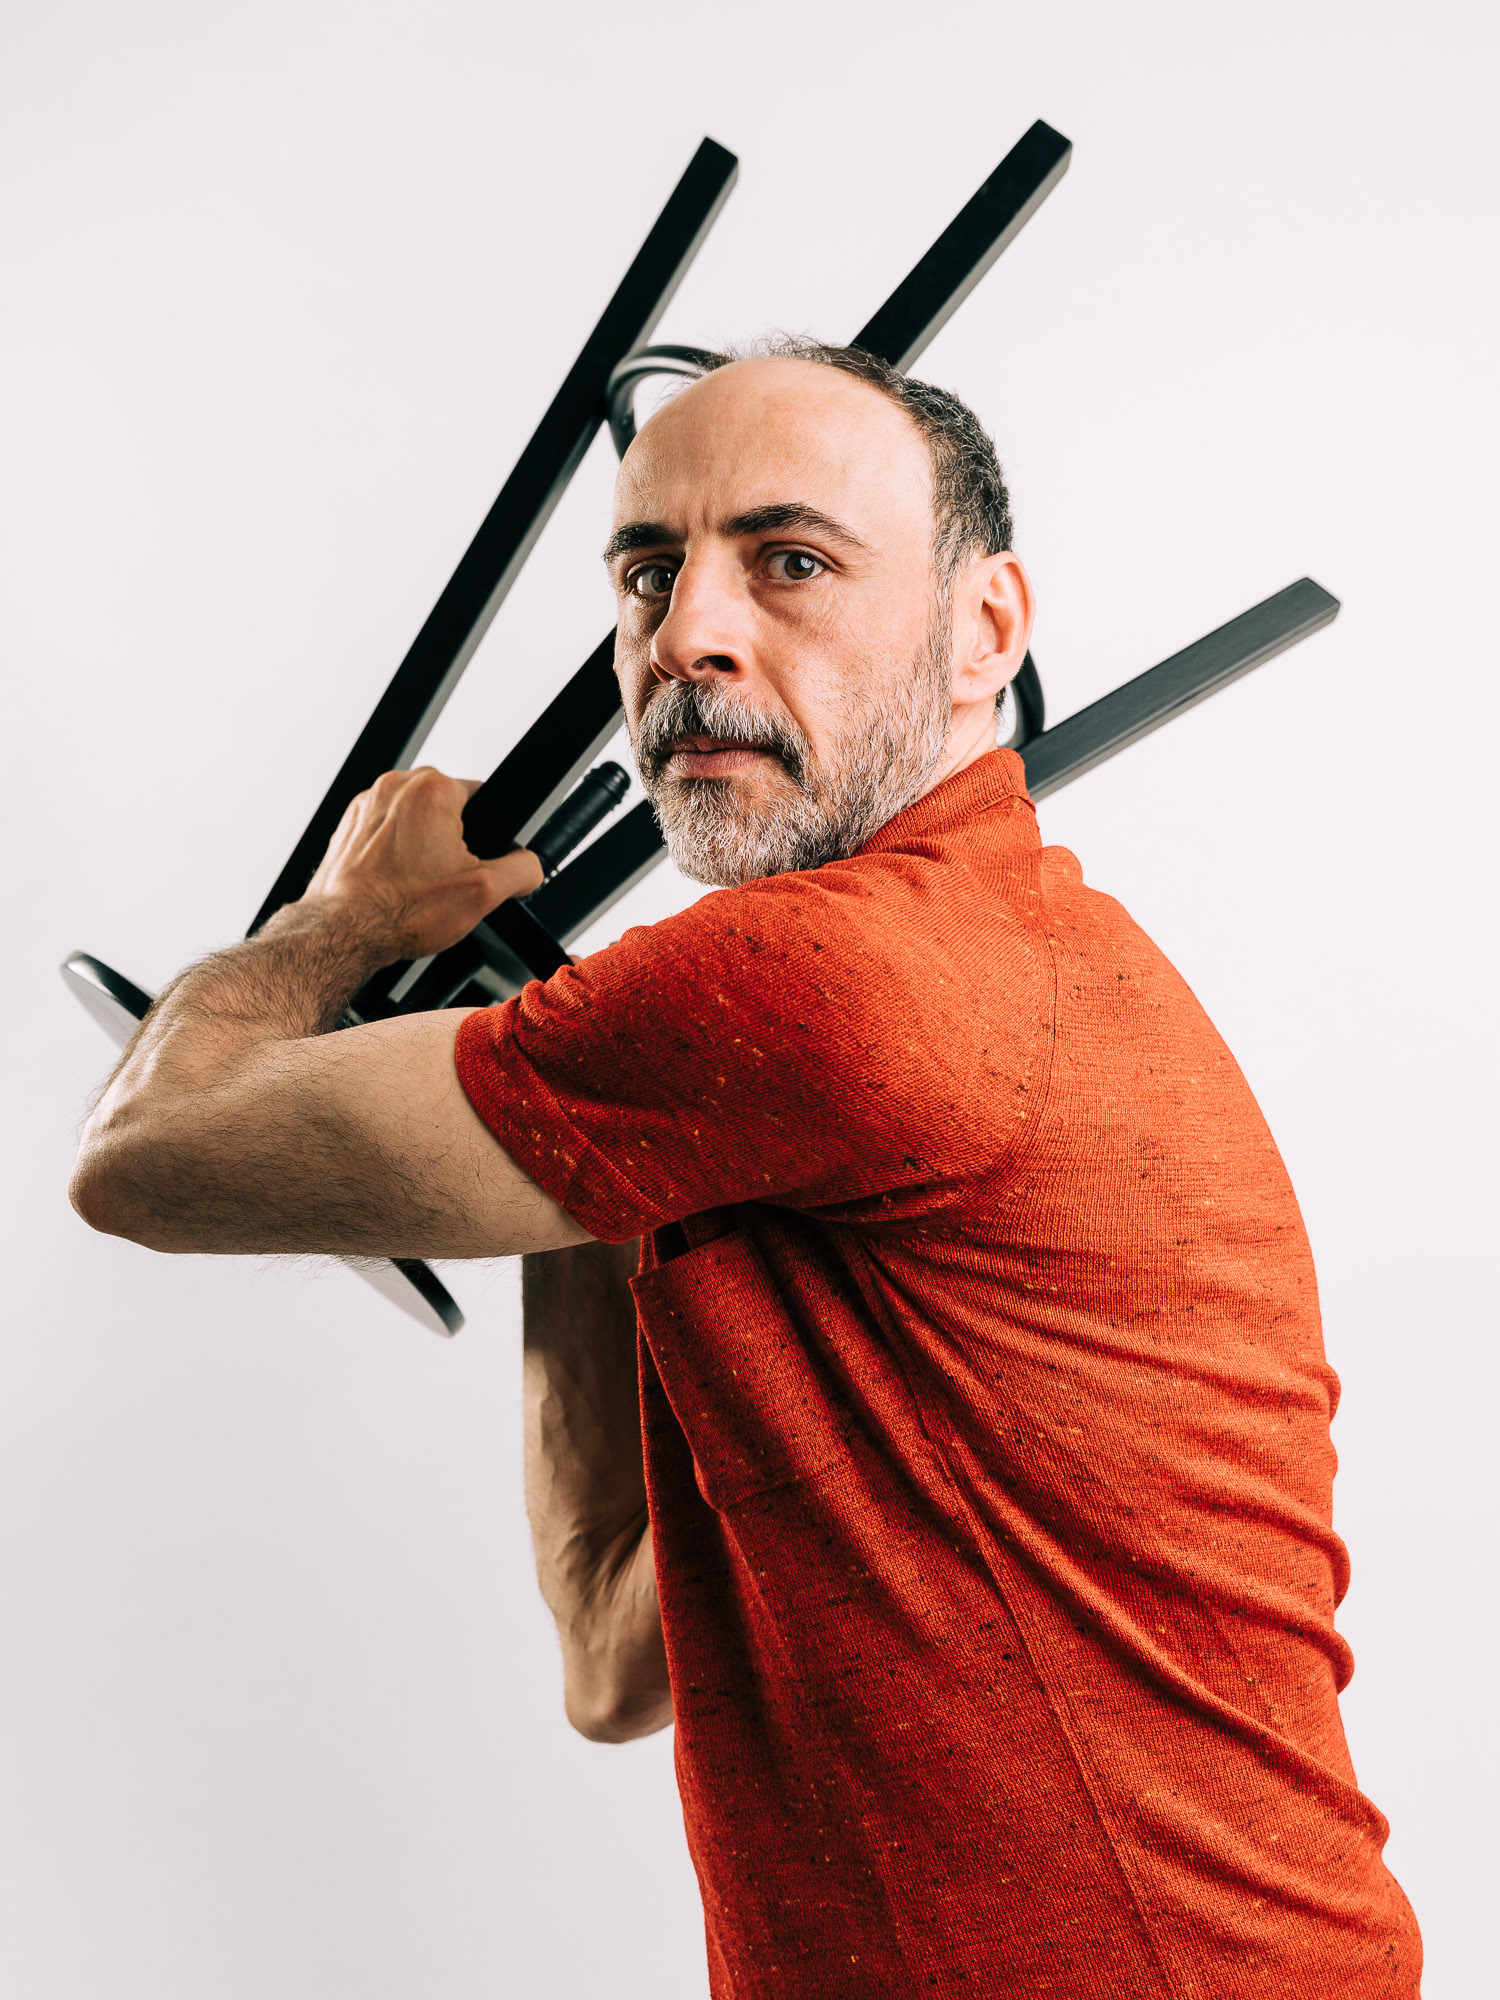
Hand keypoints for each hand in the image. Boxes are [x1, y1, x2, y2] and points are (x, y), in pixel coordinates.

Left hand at [304, 767, 543, 960]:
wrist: (343, 932)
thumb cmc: (401, 911)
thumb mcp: (485, 893)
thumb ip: (522, 870)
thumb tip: (530, 866)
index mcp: (433, 790)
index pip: (482, 795)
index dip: (487, 832)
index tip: (475, 861)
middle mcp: (396, 787)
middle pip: (446, 807)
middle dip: (453, 839)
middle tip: (446, 878)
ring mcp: (367, 805)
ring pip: (414, 819)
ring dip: (422, 846)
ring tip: (417, 884)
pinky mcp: (348, 826)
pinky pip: (385, 832)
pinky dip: (394, 855)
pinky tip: (395, 884)